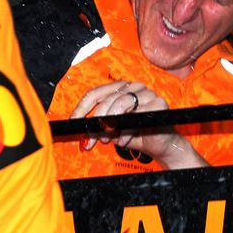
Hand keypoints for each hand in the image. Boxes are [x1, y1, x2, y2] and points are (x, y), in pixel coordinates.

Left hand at [68, 80, 203, 167]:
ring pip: (120, 104)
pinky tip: (124, 140)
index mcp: (120, 89)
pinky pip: (136, 115)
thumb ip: (97, 126)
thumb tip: (82, 128)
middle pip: (106, 100)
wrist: (159, 145)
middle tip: (92, 140)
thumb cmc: (134, 134)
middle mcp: (133, 87)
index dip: (82, 108)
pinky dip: (126, 131)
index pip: (96, 93)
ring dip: (111, 126)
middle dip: (96, 123)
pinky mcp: (158, 103)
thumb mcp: (110, 130)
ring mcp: (147, 93)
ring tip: (109, 140)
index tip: (73, 122)